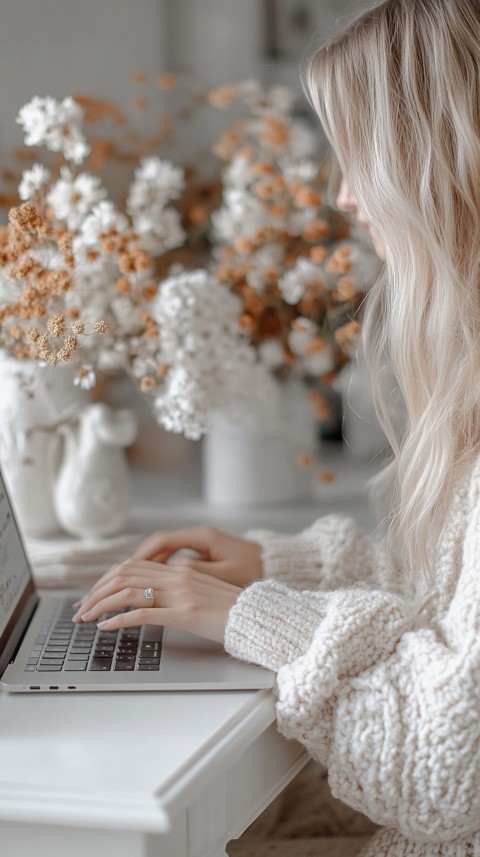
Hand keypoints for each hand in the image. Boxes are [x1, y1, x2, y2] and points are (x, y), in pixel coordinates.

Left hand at [72, 559, 241, 643]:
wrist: (258, 616)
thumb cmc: (233, 609)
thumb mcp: (203, 592)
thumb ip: (179, 589)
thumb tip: (153, 597)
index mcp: (180, 570)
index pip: (133, 566)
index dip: (107, 579)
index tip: (93, 595)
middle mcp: (178, 576)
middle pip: (124, 575)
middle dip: (96, 592)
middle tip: (81, 609)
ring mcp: (181, 594)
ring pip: (128, 592)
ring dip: (101, 605)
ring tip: (87, 619)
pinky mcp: (185, 614)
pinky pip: (144, 614)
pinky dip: (120, 620)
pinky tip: (106, 628)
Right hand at [131, 525, 262, 587]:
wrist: (275, 565)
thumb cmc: (254, 570)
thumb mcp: (226, 574)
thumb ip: (197, 571)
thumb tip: (171, 569)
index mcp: (203, 537)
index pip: (163, 540)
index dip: (143, 554)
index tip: (127, 568)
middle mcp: (199, 536)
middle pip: (160, 544)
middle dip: (140, 561)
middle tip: (122, 577)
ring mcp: (201, 544)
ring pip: (167, 551)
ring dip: (149, 565)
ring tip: (131, 582)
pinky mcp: (205, 553)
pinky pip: (176, 558)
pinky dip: (162, 568)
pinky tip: (153, 583)